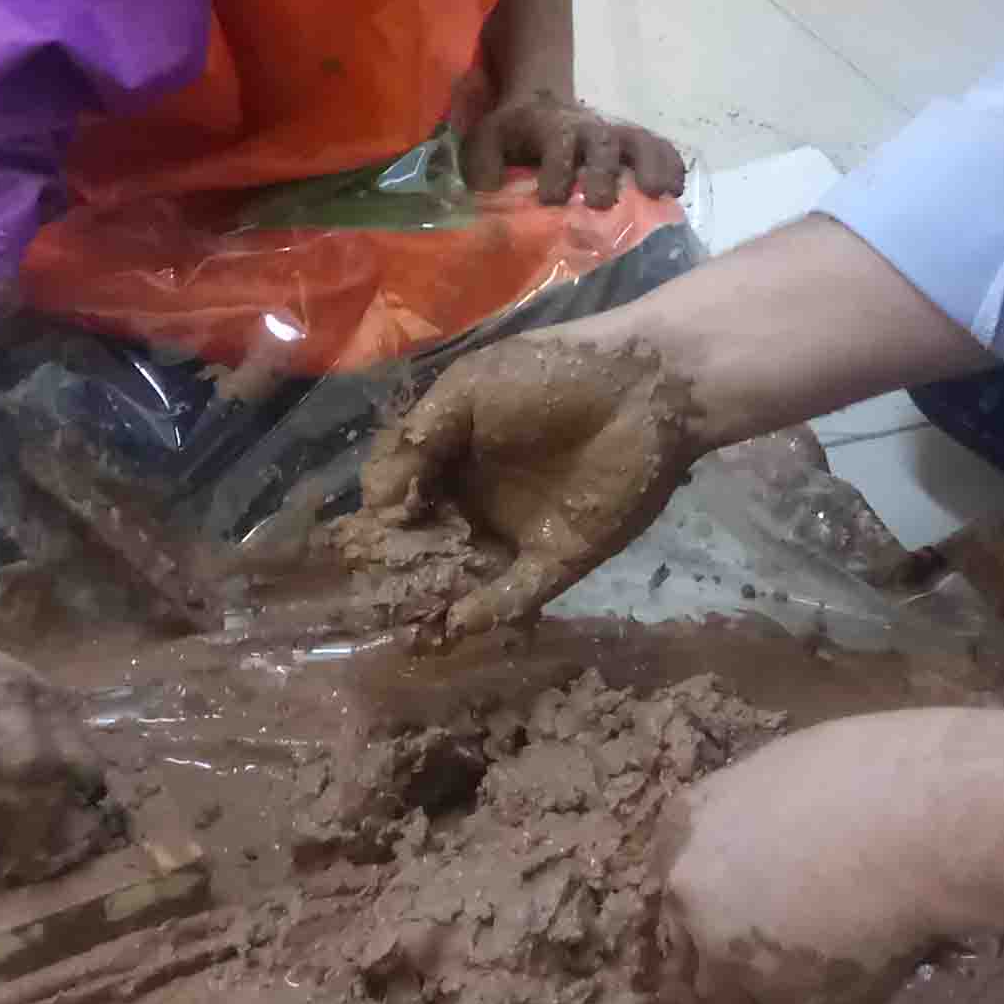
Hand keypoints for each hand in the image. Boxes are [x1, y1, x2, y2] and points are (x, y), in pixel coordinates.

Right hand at [360, 331, 701, 635]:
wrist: (645, 388)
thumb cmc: (551, 375)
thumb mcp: (468, 390)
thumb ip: (418, 439)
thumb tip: (377, 502)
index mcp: (451, 455)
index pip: (399, 498)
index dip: (379, 521)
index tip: (358, 542)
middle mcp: (476, 498)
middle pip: (426, 545)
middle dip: (401, 571)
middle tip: (376, 596)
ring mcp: (516, 532)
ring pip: (465, 576)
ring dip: (437, 601)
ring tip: (411, 628)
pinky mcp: (558, 559)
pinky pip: (516, 594)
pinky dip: (488, 611)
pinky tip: (459, 621)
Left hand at [463, 91, 687, 207]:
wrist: (539, 107)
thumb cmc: (512, 134)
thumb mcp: (484, 141)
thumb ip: (482, 163)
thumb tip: (492, 188)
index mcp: (550, 126)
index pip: (557, 143)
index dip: (557, 170)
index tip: (552, 199)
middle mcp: (587, 128)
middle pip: (602, 143)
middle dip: (604, 172)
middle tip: (602, 203)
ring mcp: (614, 134)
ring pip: (639, 142)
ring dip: (651, 165)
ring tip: (660, 193)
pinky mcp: (632, 144)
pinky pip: (658, 148)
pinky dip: (671, 164)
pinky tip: (676, 191)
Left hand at [660, 716, 950, 1003]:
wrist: (917, 823)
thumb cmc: (866, 773)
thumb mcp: (783, 776)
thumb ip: (753, 823)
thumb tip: (767, 844)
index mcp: (684, 831)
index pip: (674, 891)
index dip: (704, 917)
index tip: (726, 931)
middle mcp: (691, 898)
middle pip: (693, 959)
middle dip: (726, 975)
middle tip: (765, 980)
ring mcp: (731, 955)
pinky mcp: (784, 1001)